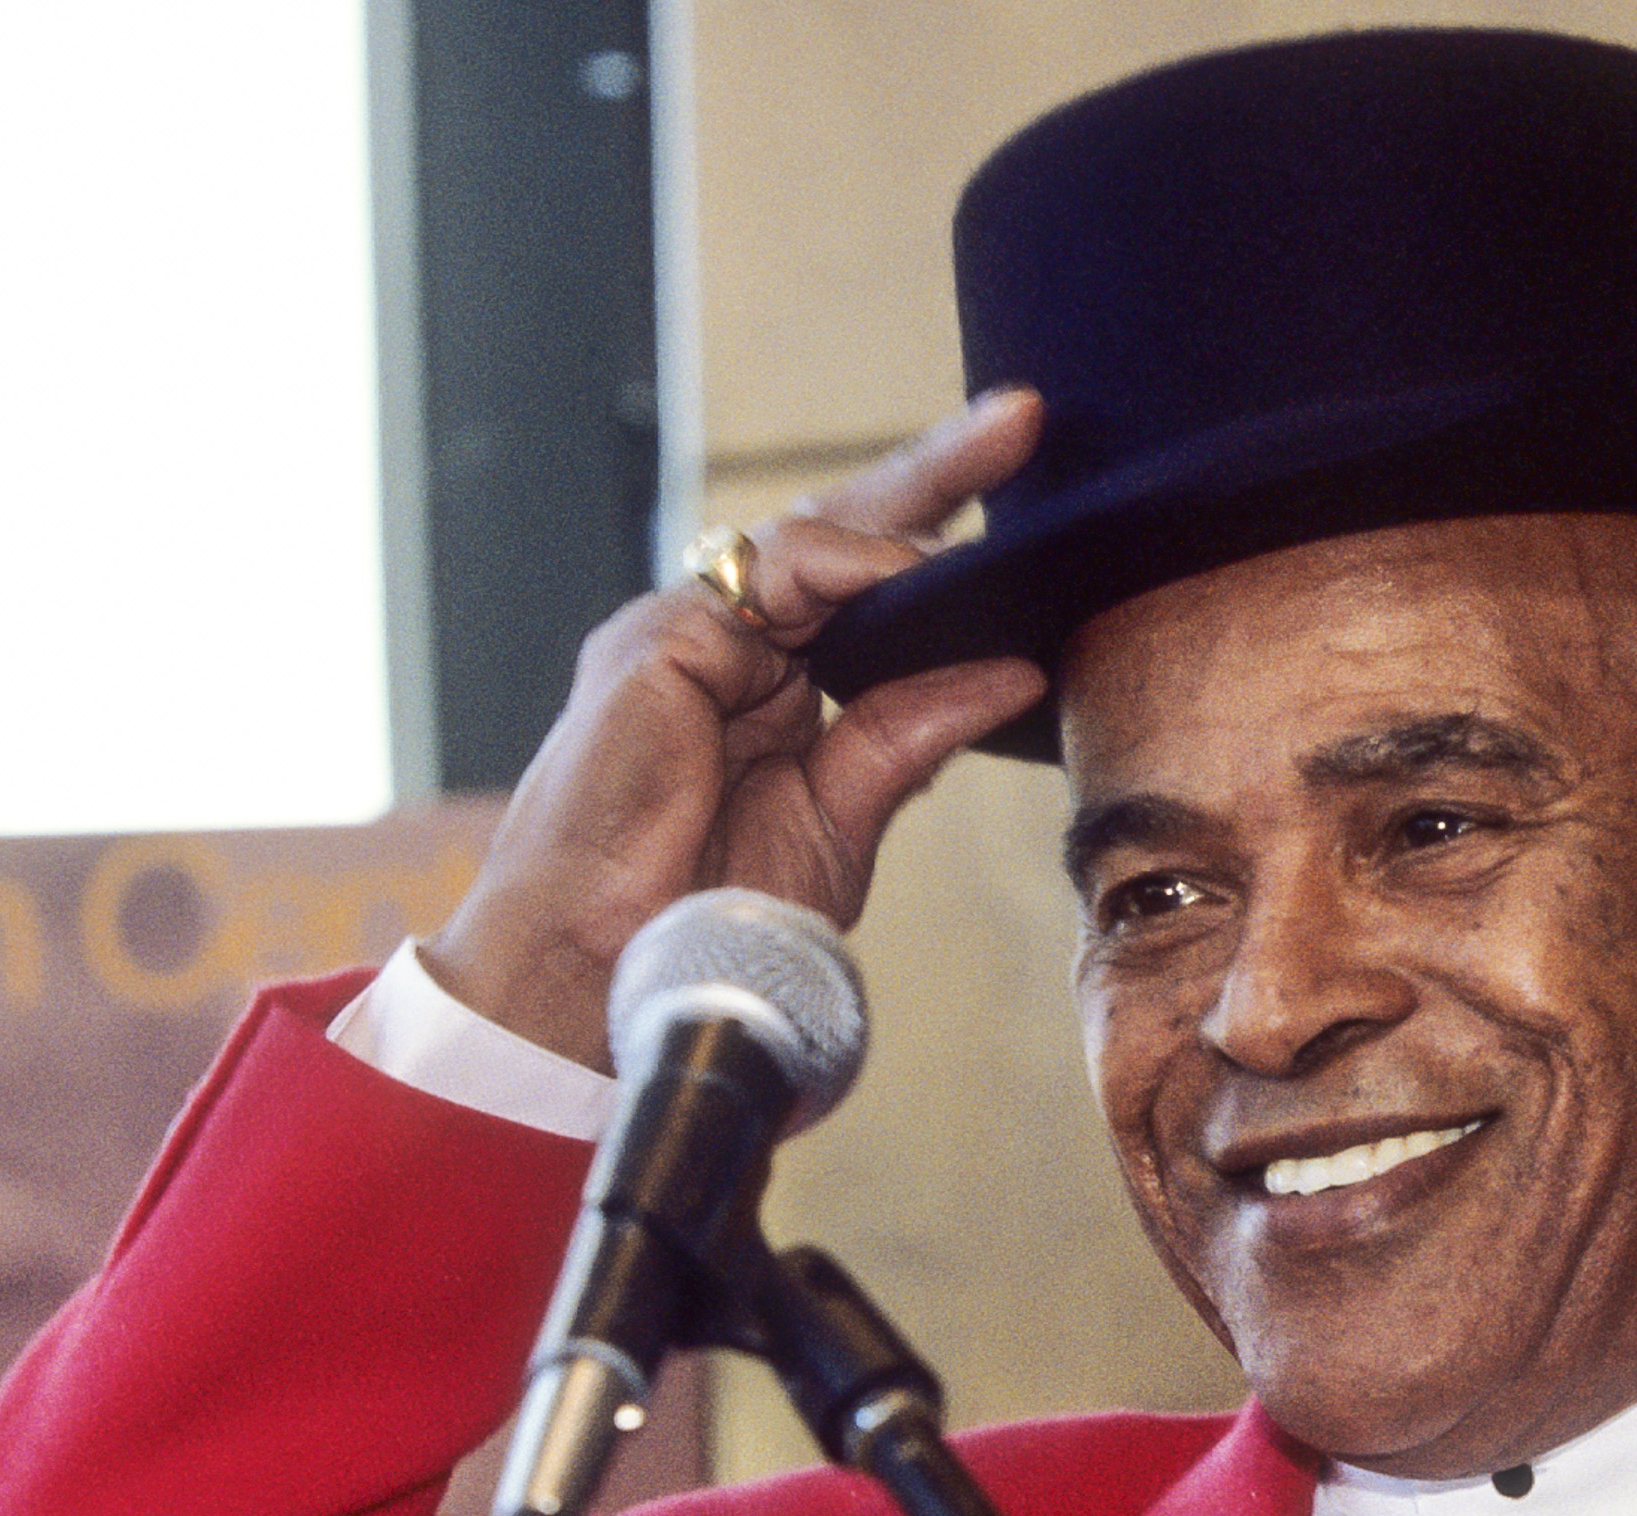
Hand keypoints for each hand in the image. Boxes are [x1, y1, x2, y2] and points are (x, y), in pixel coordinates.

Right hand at [425, 385, 1050, 1063]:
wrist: (606, 975)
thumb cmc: (701, 914)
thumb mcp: (842, 816)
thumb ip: (914, 734)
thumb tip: (1015, 669)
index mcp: (768, 686)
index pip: (862, 588)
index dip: (934, 541)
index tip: (1030, 506)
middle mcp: (726, 645)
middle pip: (838, 534)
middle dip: (931, 472)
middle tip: (1022, 419)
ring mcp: (685, 635)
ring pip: (808, 540)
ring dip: (904, 533)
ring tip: (986, 551)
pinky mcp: (658, 640)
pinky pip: (770, 577)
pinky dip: (851, 569)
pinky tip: (914, 580)